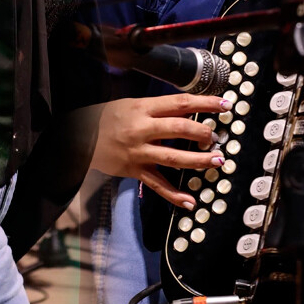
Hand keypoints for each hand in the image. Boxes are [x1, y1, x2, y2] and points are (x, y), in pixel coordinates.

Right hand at [89, 93, 229, 208]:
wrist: (77, 136)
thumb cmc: (109, 117)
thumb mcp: (133, 104)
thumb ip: (160, 109)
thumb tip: (192, 109)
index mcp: (143, 108)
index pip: (180, 103)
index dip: (206, 103)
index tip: (226, 104)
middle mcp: (142, 129)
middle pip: (179, 129)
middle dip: (203, 133)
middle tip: (217, 136)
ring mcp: (138, 152)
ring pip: (174, 158)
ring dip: (198, 161)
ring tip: (217, 160)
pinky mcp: (133, 170)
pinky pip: (157, 184)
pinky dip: (174, 195)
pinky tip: (190, 201)